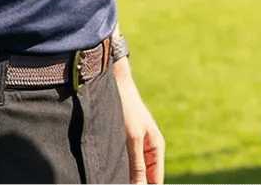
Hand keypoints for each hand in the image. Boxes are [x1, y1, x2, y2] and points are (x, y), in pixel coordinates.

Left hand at [111, 55, 162, 184]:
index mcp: (156, 149)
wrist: (115, 86)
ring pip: (130, 173)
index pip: (156, 182)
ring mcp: (135, 148)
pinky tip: (105, 172)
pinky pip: (121, 164)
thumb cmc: (127, 109)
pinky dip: (114, 169)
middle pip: (143, 179)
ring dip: (122, 177)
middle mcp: (147, 151)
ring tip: (109, 176)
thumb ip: (138, 165)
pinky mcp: (122, 145)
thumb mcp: (132, 139)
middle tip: (113, 180)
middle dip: (134, 183)